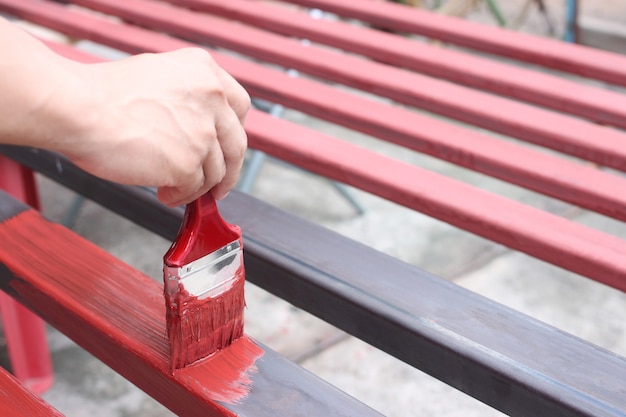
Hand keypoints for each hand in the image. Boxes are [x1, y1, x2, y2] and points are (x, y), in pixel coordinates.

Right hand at [66, 48, 248, 206]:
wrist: (77, 108)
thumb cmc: (103, 94)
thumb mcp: (159, 76)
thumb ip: (187, 97)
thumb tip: (197, 124)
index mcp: (206, 72)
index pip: (240, 106)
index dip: (234, 131)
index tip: (227, 147)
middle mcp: (212, 100)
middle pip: (236, 145)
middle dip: (227, 170)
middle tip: (218, 186)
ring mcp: (203, 134)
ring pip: (215, 172)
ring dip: (197, 186)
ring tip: (172, 187)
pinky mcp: (189, 164)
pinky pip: (193, 190)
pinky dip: (180, 196)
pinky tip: (163, 192)